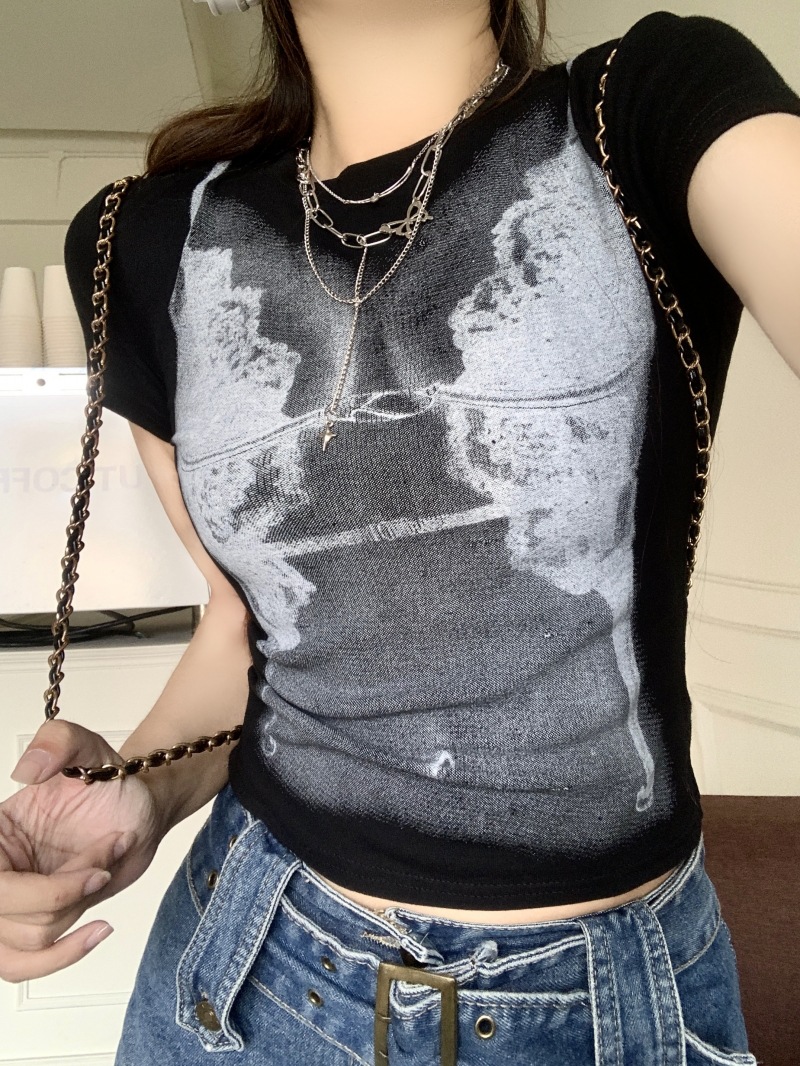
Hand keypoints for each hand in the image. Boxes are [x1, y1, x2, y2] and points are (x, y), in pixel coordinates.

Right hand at [0, 718, 163, 981]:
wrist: (139, 808)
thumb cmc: (111, 781)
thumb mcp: (90, 748)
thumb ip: (60, 741)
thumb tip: (27, 768)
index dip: (38, 890)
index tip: (91, 870)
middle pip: (8, 917)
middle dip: (68, 893)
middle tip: (106, 862)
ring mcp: (14, 902)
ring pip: (25, 942)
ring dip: (78, 909)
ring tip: (105, 870)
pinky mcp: (36, 924)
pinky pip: (27, 964)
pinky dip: (64, 957)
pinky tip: (99, 930)